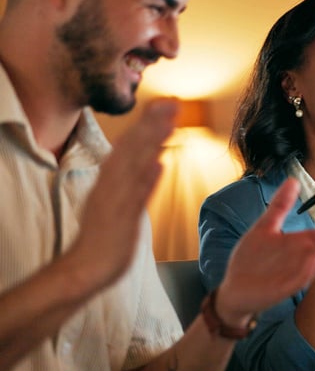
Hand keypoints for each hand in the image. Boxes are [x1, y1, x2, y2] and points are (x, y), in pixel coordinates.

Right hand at [70, 99, 175, 288]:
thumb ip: (140, 183)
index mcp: (111, 180)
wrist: (85, 268)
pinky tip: (158, 164)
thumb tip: (158, 162)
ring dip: (152, 143)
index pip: (131, 145)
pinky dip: (146, 181)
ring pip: (135, 166)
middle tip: (172, 102)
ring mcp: (116, 201)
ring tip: (169, 122)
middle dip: (153, 124)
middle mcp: (112, 186)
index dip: (148, 123)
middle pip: (133, 149)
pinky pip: (135, 198)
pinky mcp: (122, 220)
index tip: (165, 103)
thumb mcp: (123, 203)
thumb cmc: (105, 237)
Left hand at [215, 178, 314, 327]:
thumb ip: (280, 206)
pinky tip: (314, 259)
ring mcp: (295, 275)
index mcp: (301, 245)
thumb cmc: (250, 260)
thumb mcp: (265, 227)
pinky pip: (298, 279)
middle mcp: (303, 259)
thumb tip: (293, 180)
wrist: (232, 289)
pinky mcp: (283, 288)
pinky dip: (307, 270)